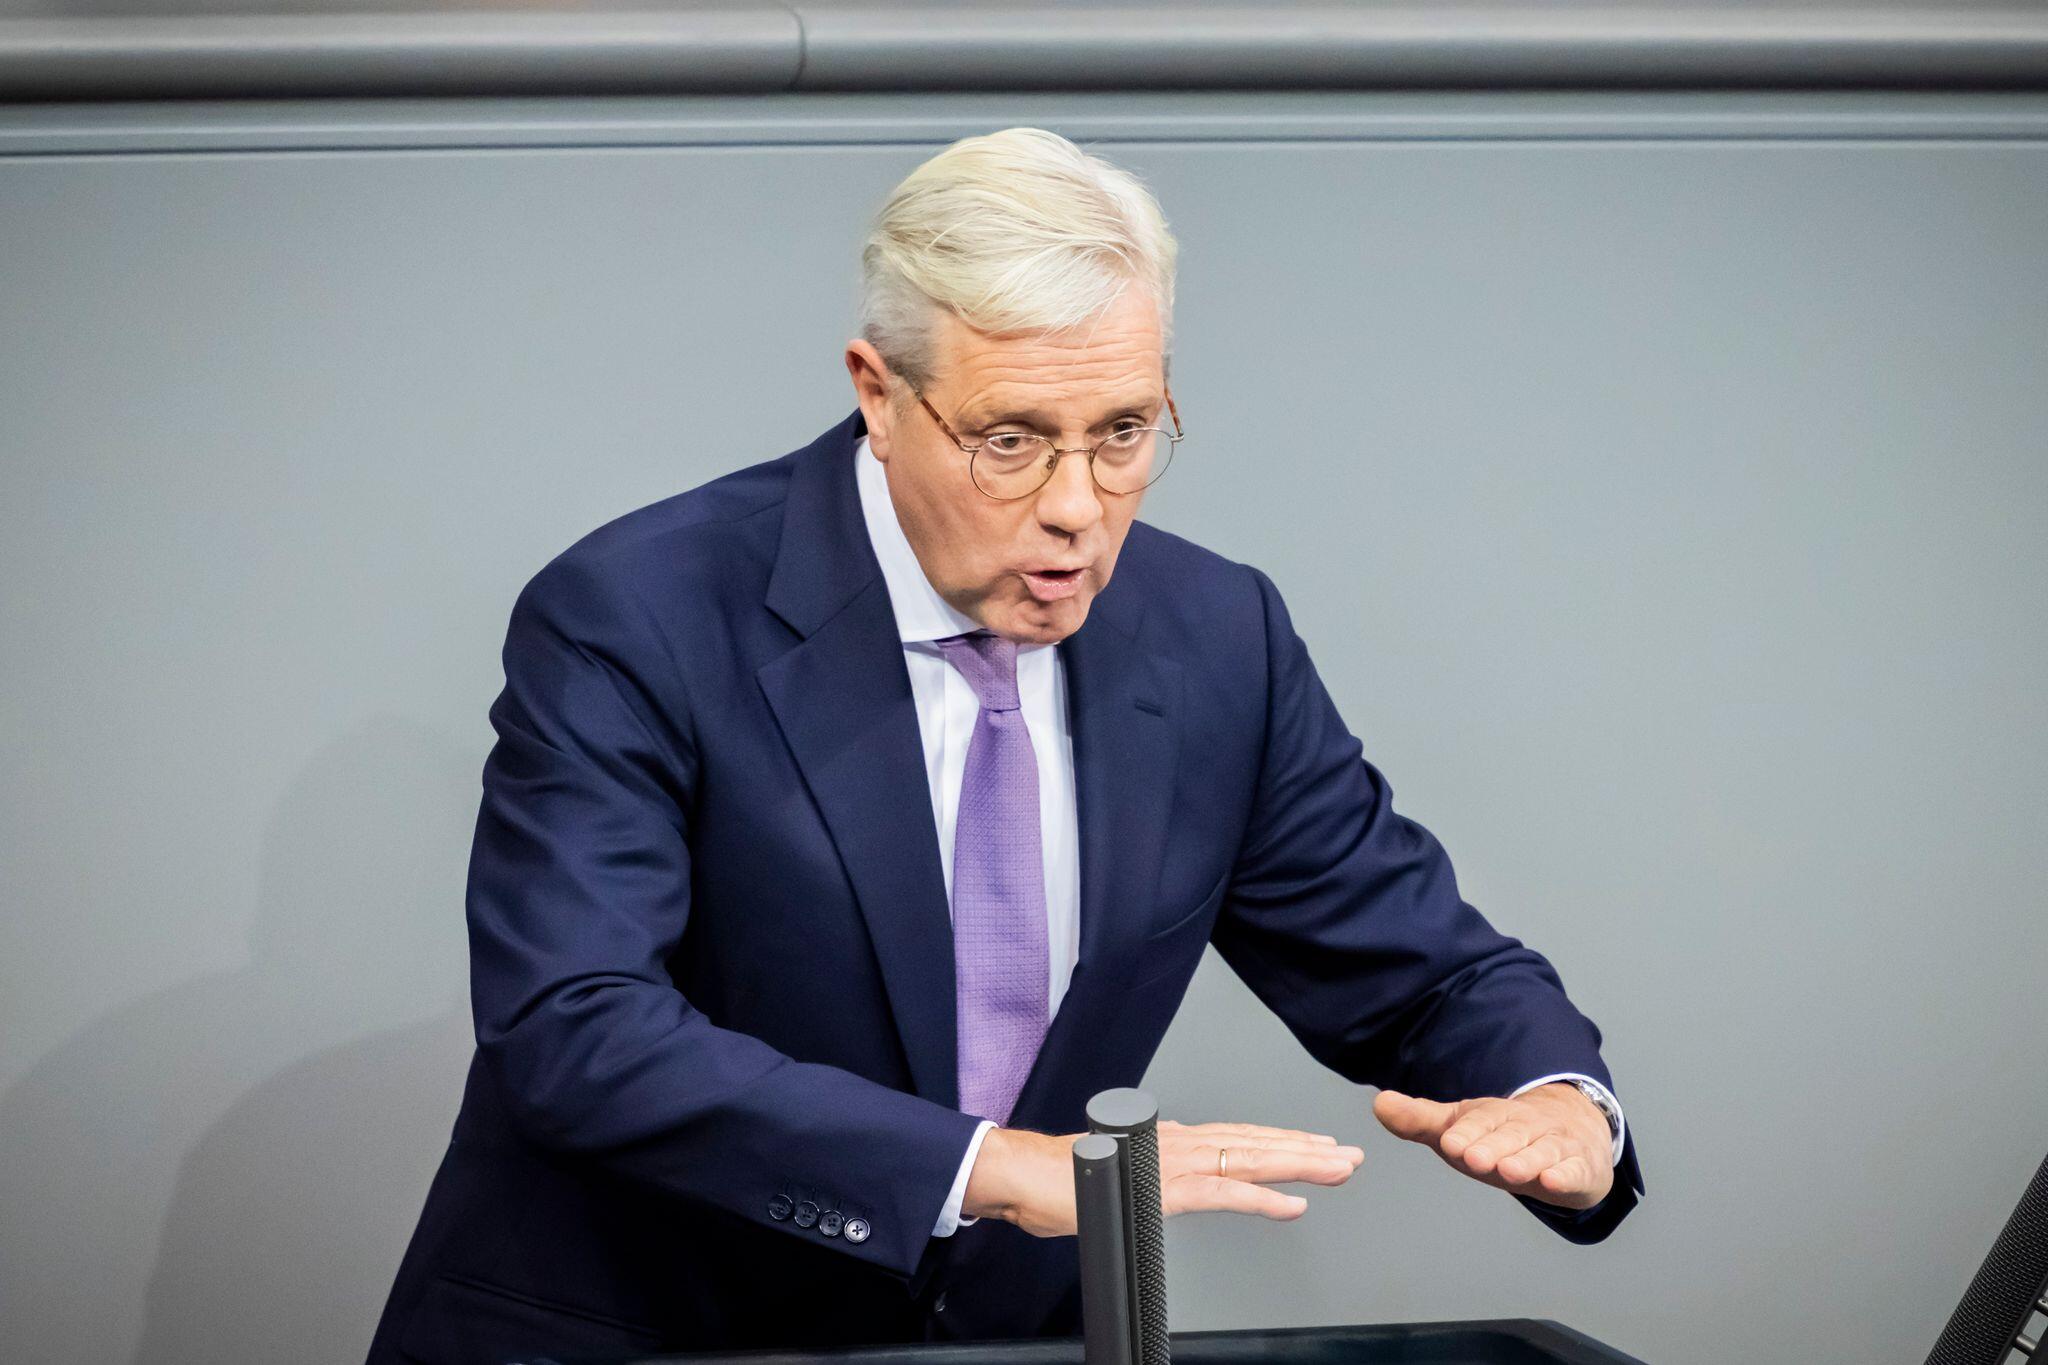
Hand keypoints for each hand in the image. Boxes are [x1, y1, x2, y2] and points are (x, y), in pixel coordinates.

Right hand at [964, 1119, 1363, 1237]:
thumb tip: (1163, 1179)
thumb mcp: (1118, 1175)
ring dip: (1298, 1164)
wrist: (1023, 1173)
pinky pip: (1223, 1193)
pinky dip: (1262, 1196)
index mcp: (1171, 1140)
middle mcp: (1180, 1143)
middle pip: (1256, 1143)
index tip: (1317, 1146)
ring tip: (1337, 1169)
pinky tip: (1292, 1204)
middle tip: (1349, 1155)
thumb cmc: (1061, 1177)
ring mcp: (1173, 1163)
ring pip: (1250, 1159)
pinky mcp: (1163, 1189)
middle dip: (1306, 1149)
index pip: (1239, 1138)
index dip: (1281, 1141)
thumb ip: (1147, 1174)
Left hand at [1372, 1082, 1613, 1210]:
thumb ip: (1420, 1120)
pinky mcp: (1579, 1167)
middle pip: (1508, 1136)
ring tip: (1510, 1171)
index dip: (1465, 1132)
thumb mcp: (1462, 1127)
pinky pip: (1574, 1170)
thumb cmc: (1504, 1136)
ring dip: (1527, 1161)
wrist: (1571, 1132)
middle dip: (1491, 1147)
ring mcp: (1555, 1146)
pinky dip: (1566, 1176)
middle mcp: (1526, 1126)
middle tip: (1473, 1158)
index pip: (1479, 1121)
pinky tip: (1555, 1182)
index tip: (1449, 1142)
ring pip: (1541, 1152)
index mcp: (1494, 1115)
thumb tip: (1378, 1103)